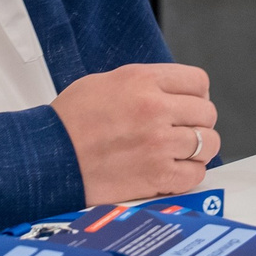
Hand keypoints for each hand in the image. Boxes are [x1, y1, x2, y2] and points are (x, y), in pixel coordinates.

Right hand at [51, 63, 218, 202]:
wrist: (48, 158)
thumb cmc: (70, 122)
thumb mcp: (106, 82)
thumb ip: (145, 83)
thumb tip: (174, 92)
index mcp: (142, 80)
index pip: (198, 81)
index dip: (196, 94)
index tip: (188, 105)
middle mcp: (155, 108)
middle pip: (207, 112)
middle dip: (197, 122)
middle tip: (181, 131)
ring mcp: (158, 143)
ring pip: (208, 143)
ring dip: (197, 149)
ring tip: (179, 153)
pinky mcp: (156, 175)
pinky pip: (195, 174)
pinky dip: (188, 174)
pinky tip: (172, 172)